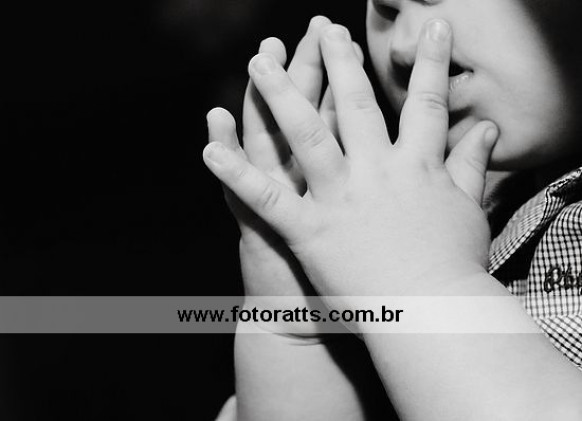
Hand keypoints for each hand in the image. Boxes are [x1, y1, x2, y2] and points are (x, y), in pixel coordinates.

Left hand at [204, 19, 498, 319]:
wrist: (431, 316)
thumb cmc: (452, 268)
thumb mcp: (467, 212)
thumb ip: (472, 166)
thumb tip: (489, 130)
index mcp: (417, 167)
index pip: (426, 103)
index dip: (432, 63)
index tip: (433, 27)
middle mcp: (375, 172)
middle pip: (355, 106)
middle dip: (340, 63)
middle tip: (325, 29)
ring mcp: (339, 199)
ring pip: (304, 135)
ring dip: (280, 94)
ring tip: (260, 59)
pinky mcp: (309, 231)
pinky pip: (265, 197)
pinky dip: (236, 172)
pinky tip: (210, 147)